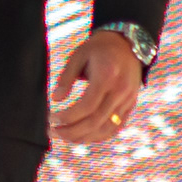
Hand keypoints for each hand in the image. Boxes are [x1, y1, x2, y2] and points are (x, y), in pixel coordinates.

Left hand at [50, 29, 145, 145]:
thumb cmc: (98, 48)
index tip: (51, 118)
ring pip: (106, 129)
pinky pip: (116, 127)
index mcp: (107, 77)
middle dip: (72, 132)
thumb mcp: (78, 55)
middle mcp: (120, 91)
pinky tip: (83, 136)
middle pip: (95, 122)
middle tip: (52, 131)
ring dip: (83, 137)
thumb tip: (56, 98)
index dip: (67, 117)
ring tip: (64, 136)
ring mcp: (128, 100)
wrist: (127, 44)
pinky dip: (99, 136)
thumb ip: (66, 77)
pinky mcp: (131, 105)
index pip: (87, 107)